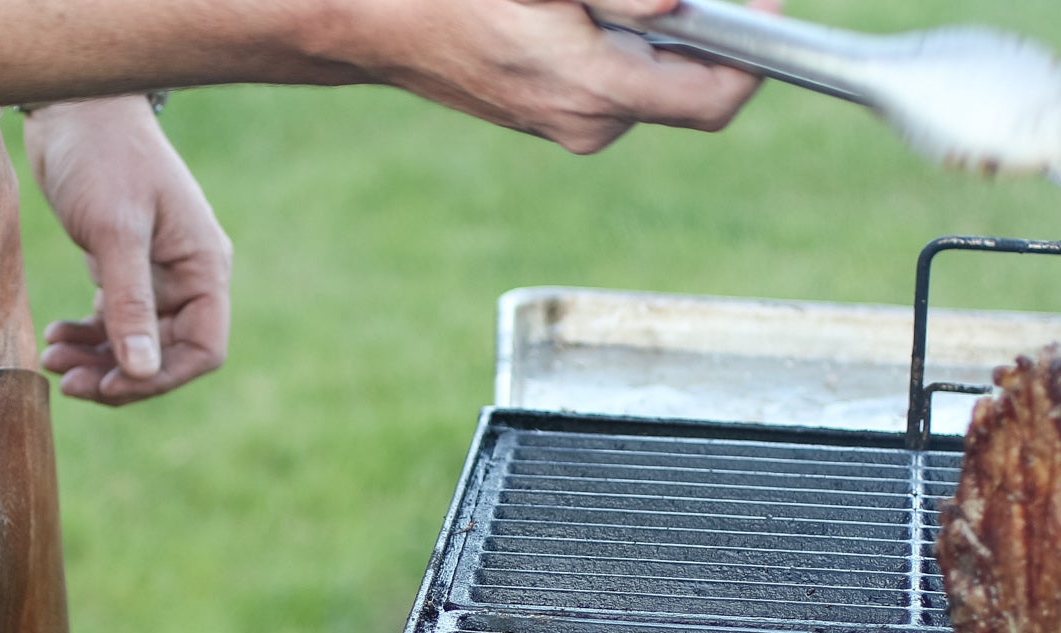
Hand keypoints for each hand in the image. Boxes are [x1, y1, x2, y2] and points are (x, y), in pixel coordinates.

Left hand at [24, 97, 232, 405]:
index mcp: (203, 267)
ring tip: (51, 360)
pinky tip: (56, 337)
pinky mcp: (122, 267)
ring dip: (96, 360)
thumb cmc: (101, 157)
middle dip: (117, 374)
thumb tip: (141, 373)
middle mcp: (186, 275)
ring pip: (135, 343)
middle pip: (164, 354)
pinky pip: (113, 321)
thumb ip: (129, 304)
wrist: (73, 107)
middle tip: (65, 381)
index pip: (202, 349)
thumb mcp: (116, 232)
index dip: (159, 378)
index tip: (111, 385)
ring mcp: (155, 273)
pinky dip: (87, 337)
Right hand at [348, 0, 774, 154]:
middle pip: (692, 78)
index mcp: (595, 92)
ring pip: (654, 71)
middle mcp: (589, 121)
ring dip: (656, 27)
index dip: (760, 43)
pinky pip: (614, 73)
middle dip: (702, 22)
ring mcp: (568, 121)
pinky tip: (576, 7)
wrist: (372, 19)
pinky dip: (619, 34)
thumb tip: (683, 3)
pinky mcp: (551, 108)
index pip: (720, 96)